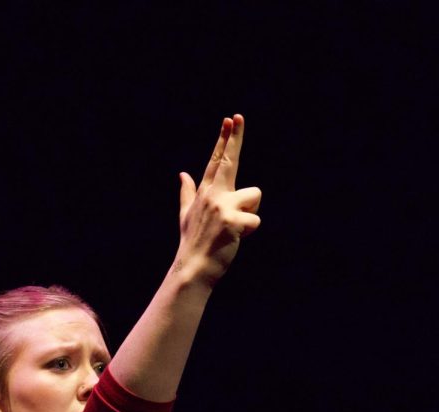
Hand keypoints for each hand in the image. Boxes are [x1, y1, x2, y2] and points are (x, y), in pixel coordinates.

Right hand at [175, 114, 261, 285]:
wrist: (193, 267)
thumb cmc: (192, 242)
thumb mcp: (185, 214)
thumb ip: (187, 192)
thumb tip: (182, 173)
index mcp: (205, 192)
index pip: (216, 160)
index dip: (224, 139)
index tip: (230, 119)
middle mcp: (213, 195)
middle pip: (229, 161)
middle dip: (234, 138)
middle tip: (237, 116)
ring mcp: (222, 206)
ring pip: (254, 196)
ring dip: (250, 212)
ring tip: (234, 228)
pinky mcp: (233, 220)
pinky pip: (256, 219)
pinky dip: (250, 231)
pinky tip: (236, 238)